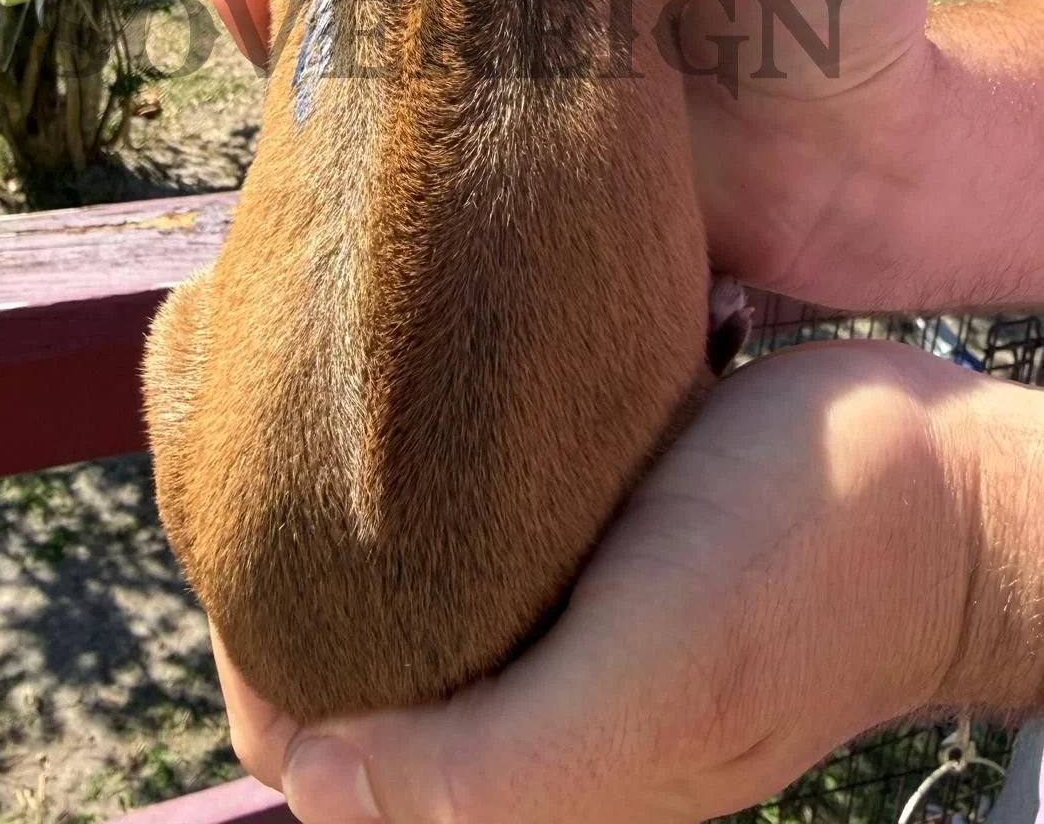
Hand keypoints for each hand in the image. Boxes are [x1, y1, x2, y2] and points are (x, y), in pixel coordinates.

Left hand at [211, 339, 985, 823]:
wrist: (942, 484)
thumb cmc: (806, 579)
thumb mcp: (656, 685)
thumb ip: (494, 770)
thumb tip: (312, 786)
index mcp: (524, 769)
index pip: (320, 744)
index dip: (253, 657)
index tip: (229, 526)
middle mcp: (525, 696)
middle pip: (351, 651)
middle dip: (286, 563)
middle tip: (256, 435)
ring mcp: (557, 606)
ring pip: (403, 574)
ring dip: (349, 504)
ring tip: (303, 401)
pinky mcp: (588, 526)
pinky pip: (472, 507)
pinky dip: (423, 461)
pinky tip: (397, 387)